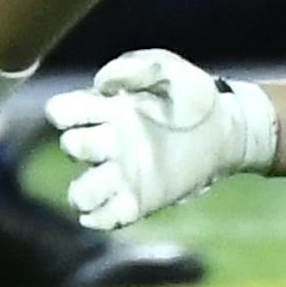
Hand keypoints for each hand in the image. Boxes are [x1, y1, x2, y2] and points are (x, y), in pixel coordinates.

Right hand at [47, 49, 276, 230]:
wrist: (224, 128)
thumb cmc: (192, 93)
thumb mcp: (166, 68)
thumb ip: (132, 68)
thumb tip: (100, 85)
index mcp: (105, 109)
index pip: (62, 113)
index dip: (64, 112)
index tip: (94, 107)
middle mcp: (108, 142)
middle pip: (69, 150)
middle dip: (79, 146)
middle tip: (110, 140)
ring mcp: (123, 173)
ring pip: (80, 194)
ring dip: (84, 192)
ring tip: (112, 178)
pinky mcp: (140, 200)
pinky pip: (107, 218)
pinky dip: (102, 218)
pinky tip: (124, 200)